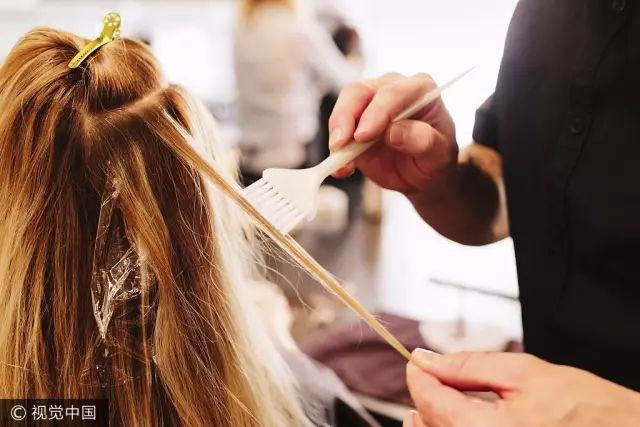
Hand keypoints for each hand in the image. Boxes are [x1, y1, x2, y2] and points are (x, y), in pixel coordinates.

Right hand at [328, 73, 456, 194]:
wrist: (423, 171)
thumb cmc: (435, 156)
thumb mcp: (439, 153)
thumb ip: (422, 140)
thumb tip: (393, 133)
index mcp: (419, 89)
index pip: (393, 92)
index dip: (376, 112)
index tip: (363, 135)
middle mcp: (390, 90)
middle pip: (360, 91)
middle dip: (346, 117)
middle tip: (341, 143)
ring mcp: (369, 105)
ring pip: (344, 106)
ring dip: (337, 133)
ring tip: (341, 161)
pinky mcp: (353, 124)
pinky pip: (338, 132)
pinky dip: (335, 151)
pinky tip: (341, 168)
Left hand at [404, 349, 639, 426]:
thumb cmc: (589, 408)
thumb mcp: (525, 372)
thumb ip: (468, 366)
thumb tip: (427, 359)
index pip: (430, 402)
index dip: (419, 376)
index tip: (417, 361)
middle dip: (423, 401)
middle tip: (428, 378)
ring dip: (433, 422)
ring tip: (439, 401)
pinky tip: (459, 422)